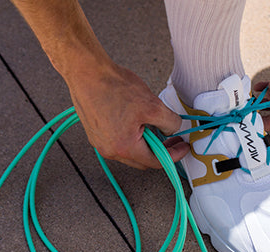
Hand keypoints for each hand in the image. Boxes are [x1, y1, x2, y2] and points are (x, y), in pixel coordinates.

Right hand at [67, 63, 188, 169]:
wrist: (87, 73)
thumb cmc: (113, 87)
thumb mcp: (153, 105)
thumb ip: (169, 122)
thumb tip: (173, 129)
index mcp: (124, 147)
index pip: (156, 161)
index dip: (174, 155)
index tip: (182, 147)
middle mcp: (109, 150)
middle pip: (142, 160)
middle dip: (159, 150)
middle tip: (171, 137)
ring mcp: (99, 143)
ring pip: (130, 151)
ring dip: (144, 142)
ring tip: (150, 123)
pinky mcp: (95, 133)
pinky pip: (118, 141)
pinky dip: (131, 136)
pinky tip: (135, 119)